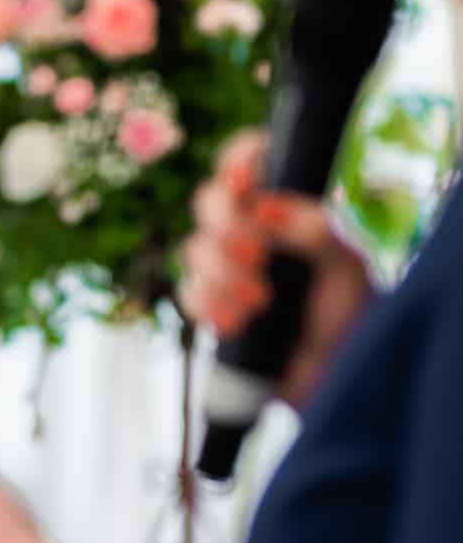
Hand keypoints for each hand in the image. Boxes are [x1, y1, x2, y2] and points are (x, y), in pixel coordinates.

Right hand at [180, 131, 374, 408]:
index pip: (252, 162)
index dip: (238, 161)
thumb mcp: (350, 269)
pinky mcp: (214, 307)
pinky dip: (208, 307)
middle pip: (209, 201)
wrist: (335, 381)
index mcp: (292, 209)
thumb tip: (268, 209)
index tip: (243, 181)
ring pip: (193, 250)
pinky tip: (237, 323)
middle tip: (255, 256)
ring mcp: (230, 270)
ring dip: (220, 276)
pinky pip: (188, 294)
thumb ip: (317, 230)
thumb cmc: (354, 321)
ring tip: (259, 302)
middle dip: (224, 228)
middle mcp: (256, 233)